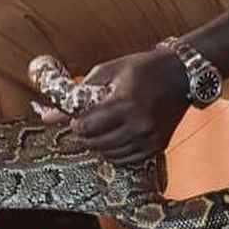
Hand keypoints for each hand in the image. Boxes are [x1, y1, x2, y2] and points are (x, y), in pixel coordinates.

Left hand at [66, 49, 189, 165]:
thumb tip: (46, 115)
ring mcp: (149, 138)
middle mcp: (139, 124)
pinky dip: (115, 151)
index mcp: (125, 102)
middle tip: (86, 123)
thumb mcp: (108, 72)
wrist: (181, 75)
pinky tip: (116, 137)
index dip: (75, 123)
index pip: (86, 126)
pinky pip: (126, 159)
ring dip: (99, 144)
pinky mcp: (157, 147)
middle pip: (95, 143)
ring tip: (102, 128)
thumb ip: (77, 92)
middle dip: (84, 134)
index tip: (76, 117)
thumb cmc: (143, 69)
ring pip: (109, 154)